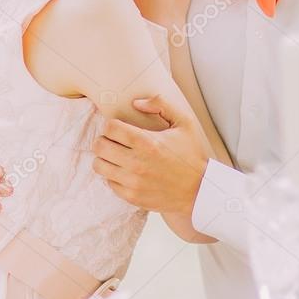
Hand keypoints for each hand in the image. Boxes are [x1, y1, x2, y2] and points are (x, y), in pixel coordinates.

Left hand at [92, 93, 209, 229]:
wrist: (200, 189)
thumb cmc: (191, 154)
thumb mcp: (184, 122)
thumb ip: (161, 104)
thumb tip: (136, 103)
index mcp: (147, 142)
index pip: (110, 128)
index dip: (112, 125)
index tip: (120, 128)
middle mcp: (137, 162)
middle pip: (99, 146)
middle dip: (105, 140)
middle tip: (115, 141)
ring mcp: (133, 181)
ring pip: (99, 165)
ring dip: (105, 158)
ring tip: (117, 156)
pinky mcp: (132, 196)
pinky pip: (108, 182)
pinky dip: (113, 175)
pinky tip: (125, 171)